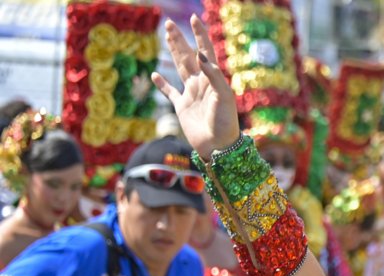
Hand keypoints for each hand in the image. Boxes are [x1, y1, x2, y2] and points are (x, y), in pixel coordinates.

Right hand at [151, 16, 240, 159]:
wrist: (219, 146)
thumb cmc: (225, 123)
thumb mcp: (223, 97)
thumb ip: (213, 75)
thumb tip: (199, 54)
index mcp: (213, 80)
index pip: (206, 52)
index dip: (200, 35)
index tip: (194, 18)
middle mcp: (202, 84)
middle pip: (188, 56)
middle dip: (180, 40)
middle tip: (170, 24)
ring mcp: (191, 94)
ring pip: (179, 68)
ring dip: (173, 52)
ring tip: (167, 37)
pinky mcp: (181, 107)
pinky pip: (170, 92)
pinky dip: (162, 84)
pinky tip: (155, 74)